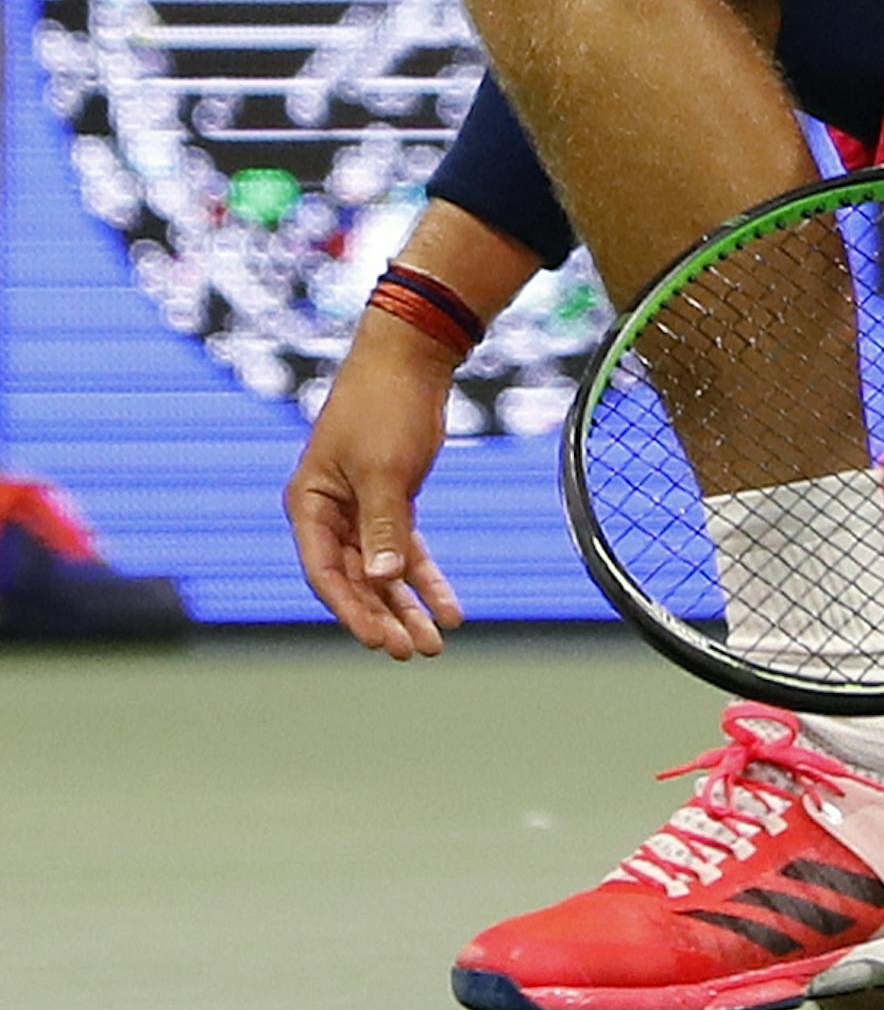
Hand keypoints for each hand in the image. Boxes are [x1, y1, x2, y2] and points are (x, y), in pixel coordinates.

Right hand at [283, 316, 465, 657]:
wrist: (412, 358)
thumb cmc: (383, 406)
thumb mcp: (383, 469)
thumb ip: (382, 526)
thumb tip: (383, 581)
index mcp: (309, 504)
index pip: (324, 572)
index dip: (351, 610)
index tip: (377, 640)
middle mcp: (329, 513)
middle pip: (354, 580)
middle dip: (383, 616)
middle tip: (411, 650)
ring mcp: (361, 511)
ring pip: (382, 571)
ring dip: (407, 606)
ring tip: (434, 642)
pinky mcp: (391, 503)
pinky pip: (405, 551)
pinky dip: (426, 578)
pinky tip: (448, 607)